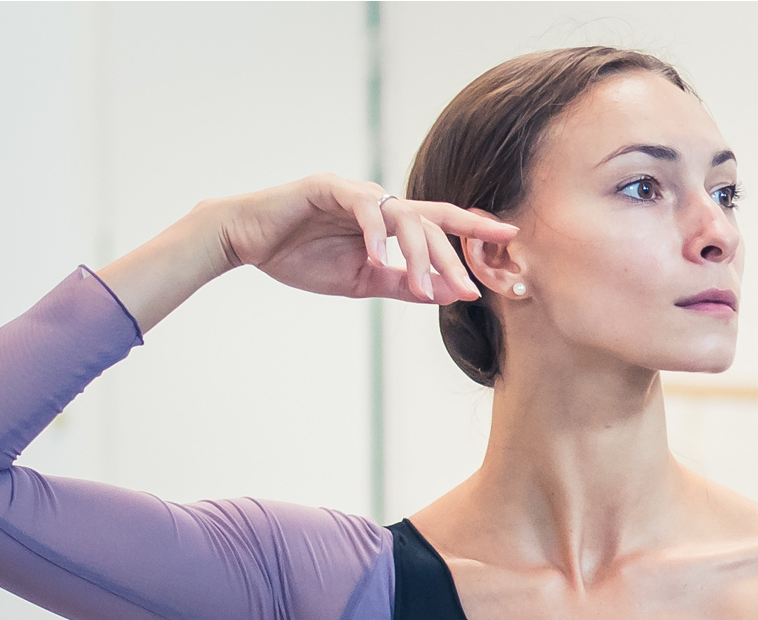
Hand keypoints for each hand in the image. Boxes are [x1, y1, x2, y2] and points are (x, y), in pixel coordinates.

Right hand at [218, 174, 517, 303]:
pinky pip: (363, 208)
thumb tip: (443, 295)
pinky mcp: (328, 187)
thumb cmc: (300, 258)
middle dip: (453, 256)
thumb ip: (400, 285)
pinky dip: (374, 234)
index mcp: (388, 222)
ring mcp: (356, 191)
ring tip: (421, 288)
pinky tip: (378, 259)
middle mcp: (379, 201)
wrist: (247, 241)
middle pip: (430, 223)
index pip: (440, 223)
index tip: (510, 239)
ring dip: (416, 255)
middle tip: (468, 289)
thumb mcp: (360, 281)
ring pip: (403, 216)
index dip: (474, 229)